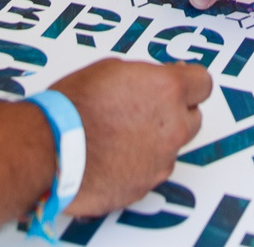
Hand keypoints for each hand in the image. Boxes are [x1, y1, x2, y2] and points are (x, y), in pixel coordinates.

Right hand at [50, 58, 212, 214]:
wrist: (50, 149)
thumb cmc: (72, 107)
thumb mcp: (111, 70)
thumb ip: (144, 78)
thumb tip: (153, 82)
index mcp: (167, 90)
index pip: (203, 83)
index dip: (189, 83)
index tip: (180, 84)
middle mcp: (172, 127)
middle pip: (193, 118)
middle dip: (174, 113)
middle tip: (145, 109)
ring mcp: (162, 159)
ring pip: (172, 146)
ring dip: (156, 140)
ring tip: (121, 134)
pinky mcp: (146, 185)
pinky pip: (152, 170)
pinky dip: (140, 163)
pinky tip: (114, 155)